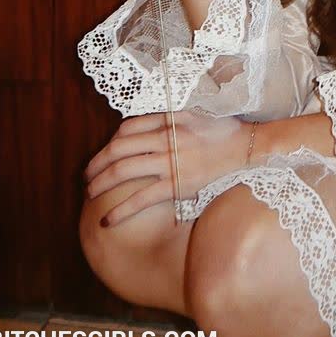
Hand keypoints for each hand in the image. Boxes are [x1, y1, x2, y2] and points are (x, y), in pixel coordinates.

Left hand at [84, 111, 255, 225]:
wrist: (248, 149)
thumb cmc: (225, 134)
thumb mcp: (196, 116)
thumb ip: (172, 120)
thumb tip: (150, 130)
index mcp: (168, 121)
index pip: (127, 128)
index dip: (110, 142)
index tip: (105, 154)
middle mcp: (164, 139)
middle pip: (117, 149)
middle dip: (96, 164)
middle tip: (87, 176)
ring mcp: (169, 161)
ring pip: (122, 171)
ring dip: (100, 183)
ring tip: (90, 194)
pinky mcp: (176, 185)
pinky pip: (140, 198)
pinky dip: (121, 209)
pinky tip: (107, 220)